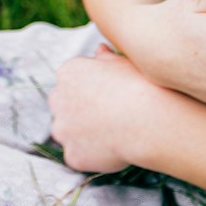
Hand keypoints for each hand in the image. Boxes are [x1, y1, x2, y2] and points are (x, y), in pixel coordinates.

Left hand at [48, 45, 182, 173]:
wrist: (148, 120)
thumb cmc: (139, 85)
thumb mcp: (123, 62)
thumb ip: (105, 57)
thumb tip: (100, 50)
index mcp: (68, 71)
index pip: (71, 80)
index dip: (91, 88)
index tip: (109, 94)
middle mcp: (57, 99)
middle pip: (64, 105)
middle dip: (80, 110)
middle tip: (109, 114)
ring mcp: (62, 129)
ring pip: (68, 132)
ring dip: (83, 133)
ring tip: (112, 132)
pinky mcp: (71, 155)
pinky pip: (79, 155)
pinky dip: (92, 154)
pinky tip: (113, 148)